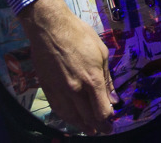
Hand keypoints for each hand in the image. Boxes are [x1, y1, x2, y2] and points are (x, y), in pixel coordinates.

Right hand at [17, 0, 116, 134]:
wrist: (50, 28)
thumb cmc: (79, 35)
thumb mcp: (101, 53)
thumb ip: (107, 79)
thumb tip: (113, 99)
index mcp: (92, 79)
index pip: (102, 110)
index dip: (108, 119)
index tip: (112, 122)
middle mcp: (76, 89)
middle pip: (88, 117)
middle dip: (98, 126)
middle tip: (104, 131)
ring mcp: (60, 90)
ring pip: (72, 117)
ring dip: (82, 126)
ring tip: (90, 130)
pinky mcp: (48, 88)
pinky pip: (58, 109)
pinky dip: (67, 118)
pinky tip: (72, 119)